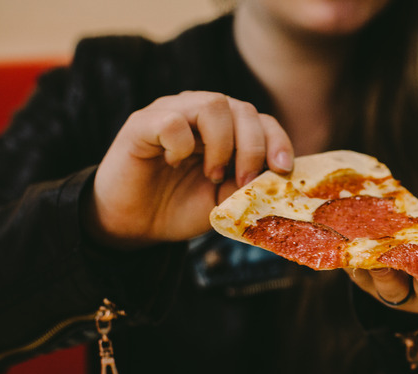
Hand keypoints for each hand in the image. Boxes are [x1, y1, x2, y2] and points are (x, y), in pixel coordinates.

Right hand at [85, 91, 293, 247]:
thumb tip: (276, 179)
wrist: (135, 224)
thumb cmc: (181, 206)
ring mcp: (172, 113)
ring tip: (212, 174)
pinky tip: (174, 163)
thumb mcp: (225, 200)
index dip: (277, 141)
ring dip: (222, 145)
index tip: (282, 169)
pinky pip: (172, 120)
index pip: (262, 120)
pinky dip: (182, 144)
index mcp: (226, 129)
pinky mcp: (142, 123)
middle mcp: (201, 113)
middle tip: (243, 181)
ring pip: (212, 104)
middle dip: (253, 148)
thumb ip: (249, 185)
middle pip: (242, 109)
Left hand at [347, 209, 417, 313]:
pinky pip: (355, 270)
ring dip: (369, 262)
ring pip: (378, 280)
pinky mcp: (368, 274)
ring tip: (363, 243)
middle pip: (408, 284)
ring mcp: (393, 283)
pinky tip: (344, 235)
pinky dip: (348, 254)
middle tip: (392, 251)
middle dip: (399, 269)